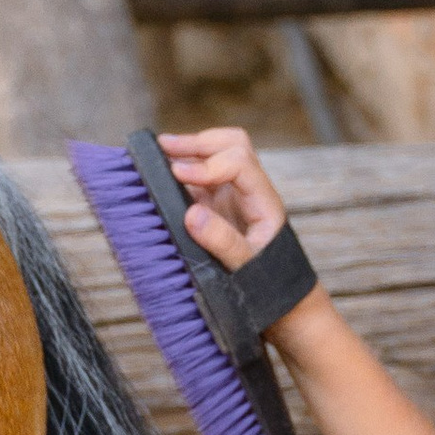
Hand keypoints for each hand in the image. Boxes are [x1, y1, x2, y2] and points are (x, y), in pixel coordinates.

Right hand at [158, 127, 297, 284]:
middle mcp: (250, 190)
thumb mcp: (247, 266)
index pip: (239, 162)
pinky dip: (181, 169)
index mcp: (263, 201)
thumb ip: (223, 242)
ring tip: (159, 150)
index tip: (178, 174)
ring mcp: (234, 194)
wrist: (274, 292)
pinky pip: (200, 176)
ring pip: (216, 153)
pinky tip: (162, 173)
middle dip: (198, 142)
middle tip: (164, 146)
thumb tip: (191, 214)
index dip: (208, 164)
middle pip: (231, 144)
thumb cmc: (266, 278)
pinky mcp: (217, 203)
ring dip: (189, 149)